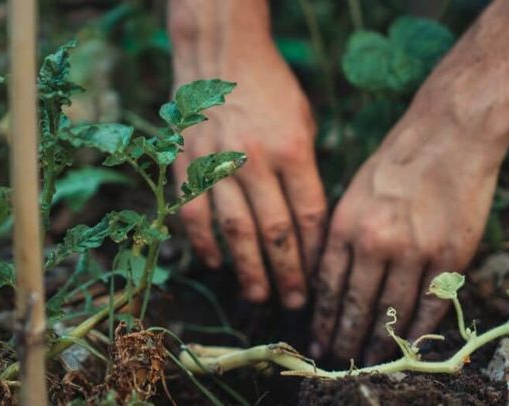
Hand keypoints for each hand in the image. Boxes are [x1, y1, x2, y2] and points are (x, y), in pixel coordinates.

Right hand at [172, 34, 325, 308]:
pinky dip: (205, 244)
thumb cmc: (271, 91)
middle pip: (275, 231)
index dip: (314, 253)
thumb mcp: (304, 122)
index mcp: (293, 149)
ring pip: (235, 231)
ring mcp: (218, 164)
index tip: (320, 278)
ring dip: (248, 269)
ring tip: (259, 296)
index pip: (308, 215)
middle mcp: (255, 160)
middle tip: (294, 304)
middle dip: (287, 273)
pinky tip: (217, 265)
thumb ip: (306, 170)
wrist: (220, 56)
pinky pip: (195, 214)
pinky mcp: (188, 165)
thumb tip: (310, 224)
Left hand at [310, 97, 508, 363]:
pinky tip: (409, 345)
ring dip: (380, 342)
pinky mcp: (451, 254)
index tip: (318, 341)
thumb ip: (342, 236)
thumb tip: (330, 281)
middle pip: (356, 306)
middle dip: (345, 338)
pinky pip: (431, 305)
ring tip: (370, 359)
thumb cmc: (398, 159)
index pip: (328, 287)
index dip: (323, 320)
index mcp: (346, 224)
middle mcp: (375, 241)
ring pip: (393, 312)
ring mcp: (415, 250)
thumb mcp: (354, 191)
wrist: (450, 132)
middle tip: (339, 359)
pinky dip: (419, 330)